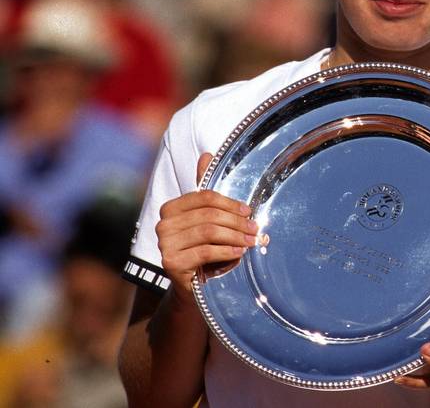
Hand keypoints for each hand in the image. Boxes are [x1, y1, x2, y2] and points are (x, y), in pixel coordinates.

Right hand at [155, 153, 257, 301]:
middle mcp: (163, 225)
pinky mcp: (171, 263)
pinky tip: (239, 252)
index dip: (230, 203)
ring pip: (209, 232)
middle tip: (256, 229)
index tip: (248, 211)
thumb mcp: (206, 219)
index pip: (204, 197)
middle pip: (209, 214)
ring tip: (252, 241)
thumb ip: (206, 193)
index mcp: (170, 208)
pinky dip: (227, 250)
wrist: (193, 286)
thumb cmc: (203, 248)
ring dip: (236, 236)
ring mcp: (164, 245)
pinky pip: (205, 251)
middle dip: (237, 222)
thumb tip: (207, 155)